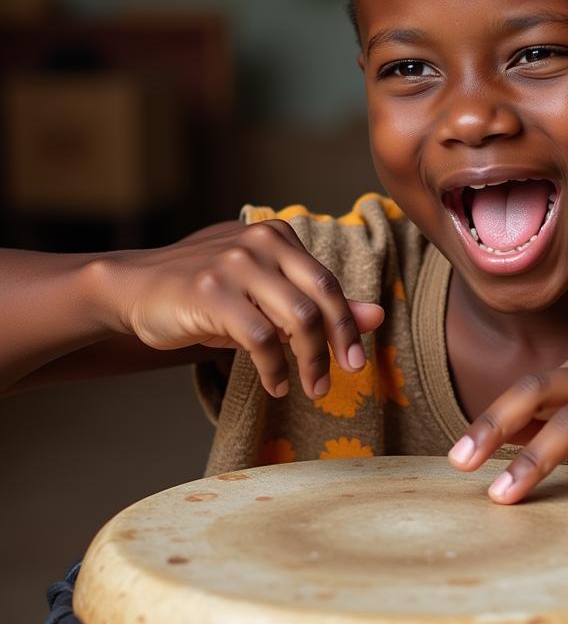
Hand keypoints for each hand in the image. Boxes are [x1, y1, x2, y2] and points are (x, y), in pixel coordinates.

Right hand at [96, 220, 382, 398]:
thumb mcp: (267, 293)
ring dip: (309, 362)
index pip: (327, 284)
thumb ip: (319, 302)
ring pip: (297, 319)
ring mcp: (235, 265)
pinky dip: (275, 369)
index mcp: (279, 235)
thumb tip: (376, 316)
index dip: (347, 325)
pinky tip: (275, 385)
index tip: (355, 361)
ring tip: (309, 388)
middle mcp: (260, 242)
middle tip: (343, 376)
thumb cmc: (209, 293)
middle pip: (320, 299)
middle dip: (338, 343)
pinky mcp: (211, 293)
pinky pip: (261, 339)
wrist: (134, 288)